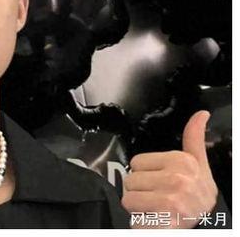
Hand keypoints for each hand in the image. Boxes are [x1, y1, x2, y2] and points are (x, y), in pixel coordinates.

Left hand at [122, 110, 217, 227]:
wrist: (210, 226)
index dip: (146, 174)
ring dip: (139, 207)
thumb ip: (194, 139)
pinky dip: (140, 222)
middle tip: (159, 198)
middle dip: (141, 191)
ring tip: (157, 209)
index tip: (163, 182)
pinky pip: (132, 216)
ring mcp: (170, 199)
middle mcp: (177, 179)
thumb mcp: (199, 165)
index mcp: (182, 161)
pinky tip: (155, 220)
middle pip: (130, 179)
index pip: (136, 162)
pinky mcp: (163, 219)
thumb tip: (201, 113)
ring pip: (128, 198)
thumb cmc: (198, 194)